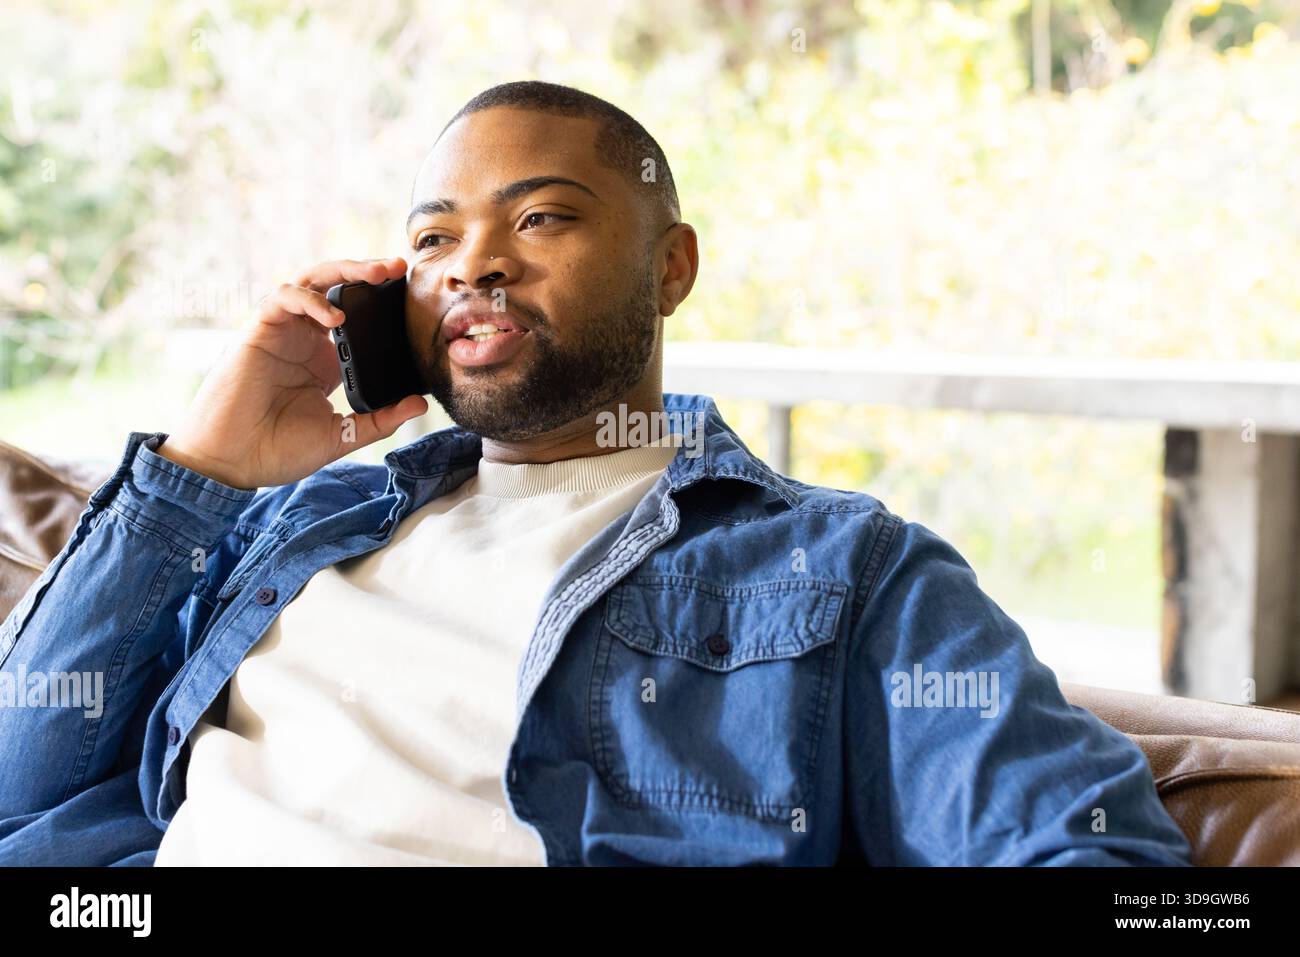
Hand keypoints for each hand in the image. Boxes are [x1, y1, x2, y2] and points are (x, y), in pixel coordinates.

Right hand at [156, 258, 427, 488]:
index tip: (411, 298)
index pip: (357, 319)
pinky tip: (335, 317)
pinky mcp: (259, 331)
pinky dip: (310, 300)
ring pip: (312, 282)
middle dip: (367, 274)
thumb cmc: (279, 451)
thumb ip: (380, 420)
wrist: (233, 462)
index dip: (380, 304)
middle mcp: (305, 341)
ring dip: (344, 272)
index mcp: (325, 362)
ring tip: (376, 274)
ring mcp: (283, 333)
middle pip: (337, 290)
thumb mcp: (342, 435)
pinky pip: (284, 298)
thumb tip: (419, 404)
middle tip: (398, 267)